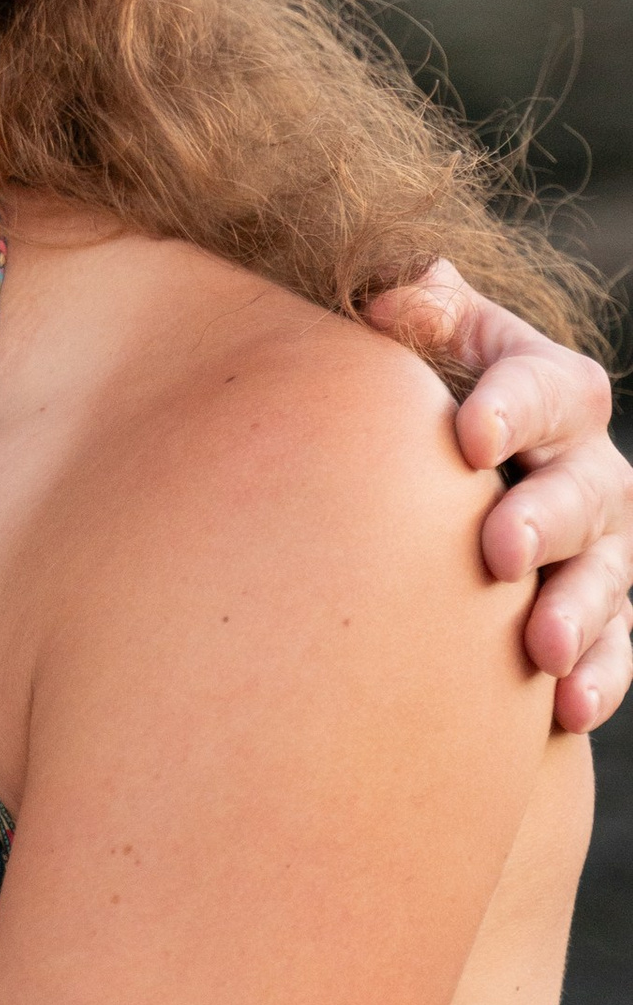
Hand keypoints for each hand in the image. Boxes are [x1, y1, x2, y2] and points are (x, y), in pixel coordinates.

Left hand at [367, 261, 630, 729]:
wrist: (412, 487)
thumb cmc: (399, 403)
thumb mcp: (404, 350)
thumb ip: (407, 316)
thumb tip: (393, 295)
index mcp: (543, 387)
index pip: (550, 385)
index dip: (515, 405)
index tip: (467, 435)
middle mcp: (586, 463)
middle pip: (590, 485)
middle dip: (547, 519)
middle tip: (497, 553)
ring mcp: (601, 543)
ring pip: (610, 574)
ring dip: (578, 612)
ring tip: (539, 651)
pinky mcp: (599, 615)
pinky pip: (616, 647)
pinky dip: (599, 677)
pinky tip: (565, 709)